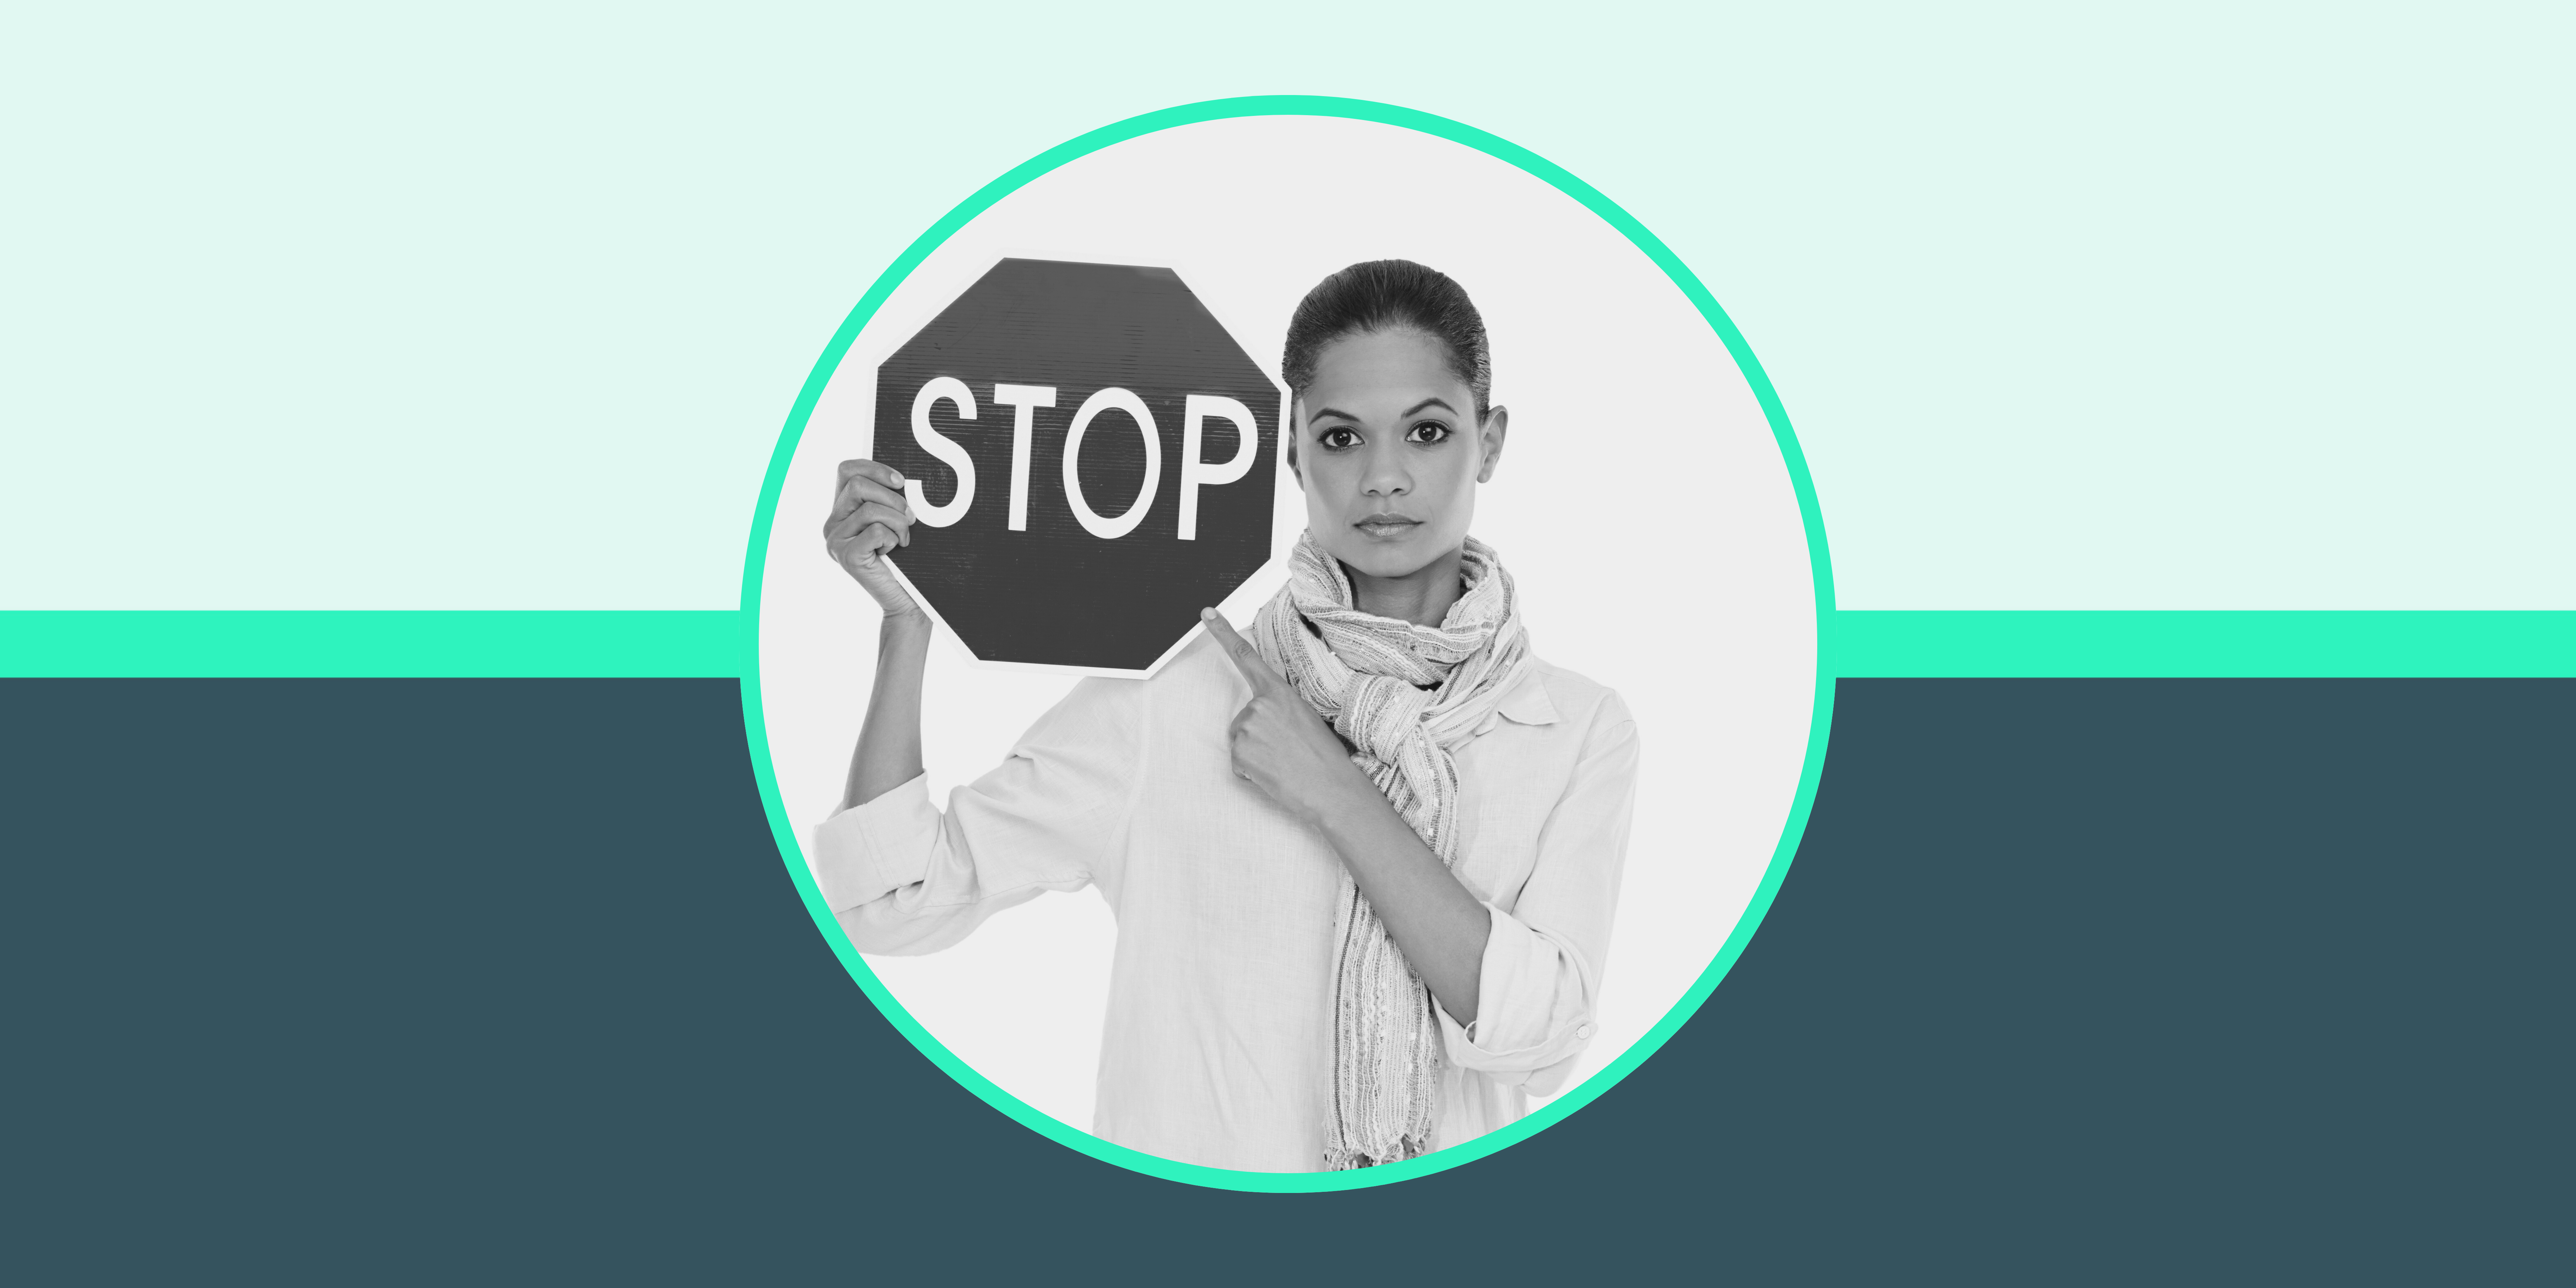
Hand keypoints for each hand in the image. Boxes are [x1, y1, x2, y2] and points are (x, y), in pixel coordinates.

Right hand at [824, 459, 919, 617]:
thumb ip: (886, 497)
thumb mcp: (893, 518)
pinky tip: (894, 551)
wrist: (906, 598)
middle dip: (892, 497)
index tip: (900, 481)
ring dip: (898, 521)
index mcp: (841, 510)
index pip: (846, 470)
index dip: (874, 468)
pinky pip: (876, 531)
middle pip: (857, 485)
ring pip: (869, 509)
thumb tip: (899, 478)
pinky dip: (893, 538)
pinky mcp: (846, 557)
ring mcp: (835, 541)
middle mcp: (832, 524)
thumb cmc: (904, 557)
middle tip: (911, 517)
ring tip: (905, 539)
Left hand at [1200, 608, 1367, 825]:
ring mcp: (1246, 728)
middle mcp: (1258, 705)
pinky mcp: (1239, 753)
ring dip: (1256, 755)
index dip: (1224, 633)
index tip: (1207, 614)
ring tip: (1282, 763)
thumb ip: (1280, 709)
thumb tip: (1264, 718)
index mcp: (1279, 692)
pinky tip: (1272, 774)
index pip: (1246, 657)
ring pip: (1241, 741)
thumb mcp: (1306, 718)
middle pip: (1243, 717)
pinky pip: (1239, 763)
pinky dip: (1252, 772)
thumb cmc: (1324, 757)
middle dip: (1258, 736)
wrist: (1330, 788)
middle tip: (1285, 750)